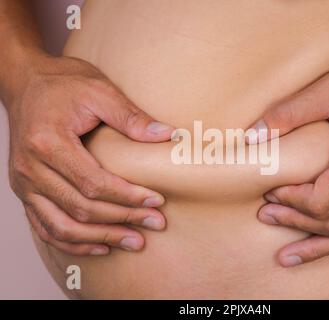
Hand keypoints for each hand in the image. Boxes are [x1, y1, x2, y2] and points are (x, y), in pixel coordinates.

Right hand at [6, 54, 174, 255]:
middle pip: (81, 208)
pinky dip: (73, 243)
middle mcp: (31, 168)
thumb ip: (131, 117)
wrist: (26, 82)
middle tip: (155, 223)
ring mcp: (24, 184)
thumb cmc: (62, 84)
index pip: (93, 182)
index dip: (128, 196)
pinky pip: (46, 228)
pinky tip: (99, 247)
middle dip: (123, 219)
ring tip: (134, 241)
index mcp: (48, 142)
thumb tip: (169, 135)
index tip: (157, 200)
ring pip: (63, 226)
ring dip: (101, 238)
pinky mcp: (25, 191)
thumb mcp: (99, 90)